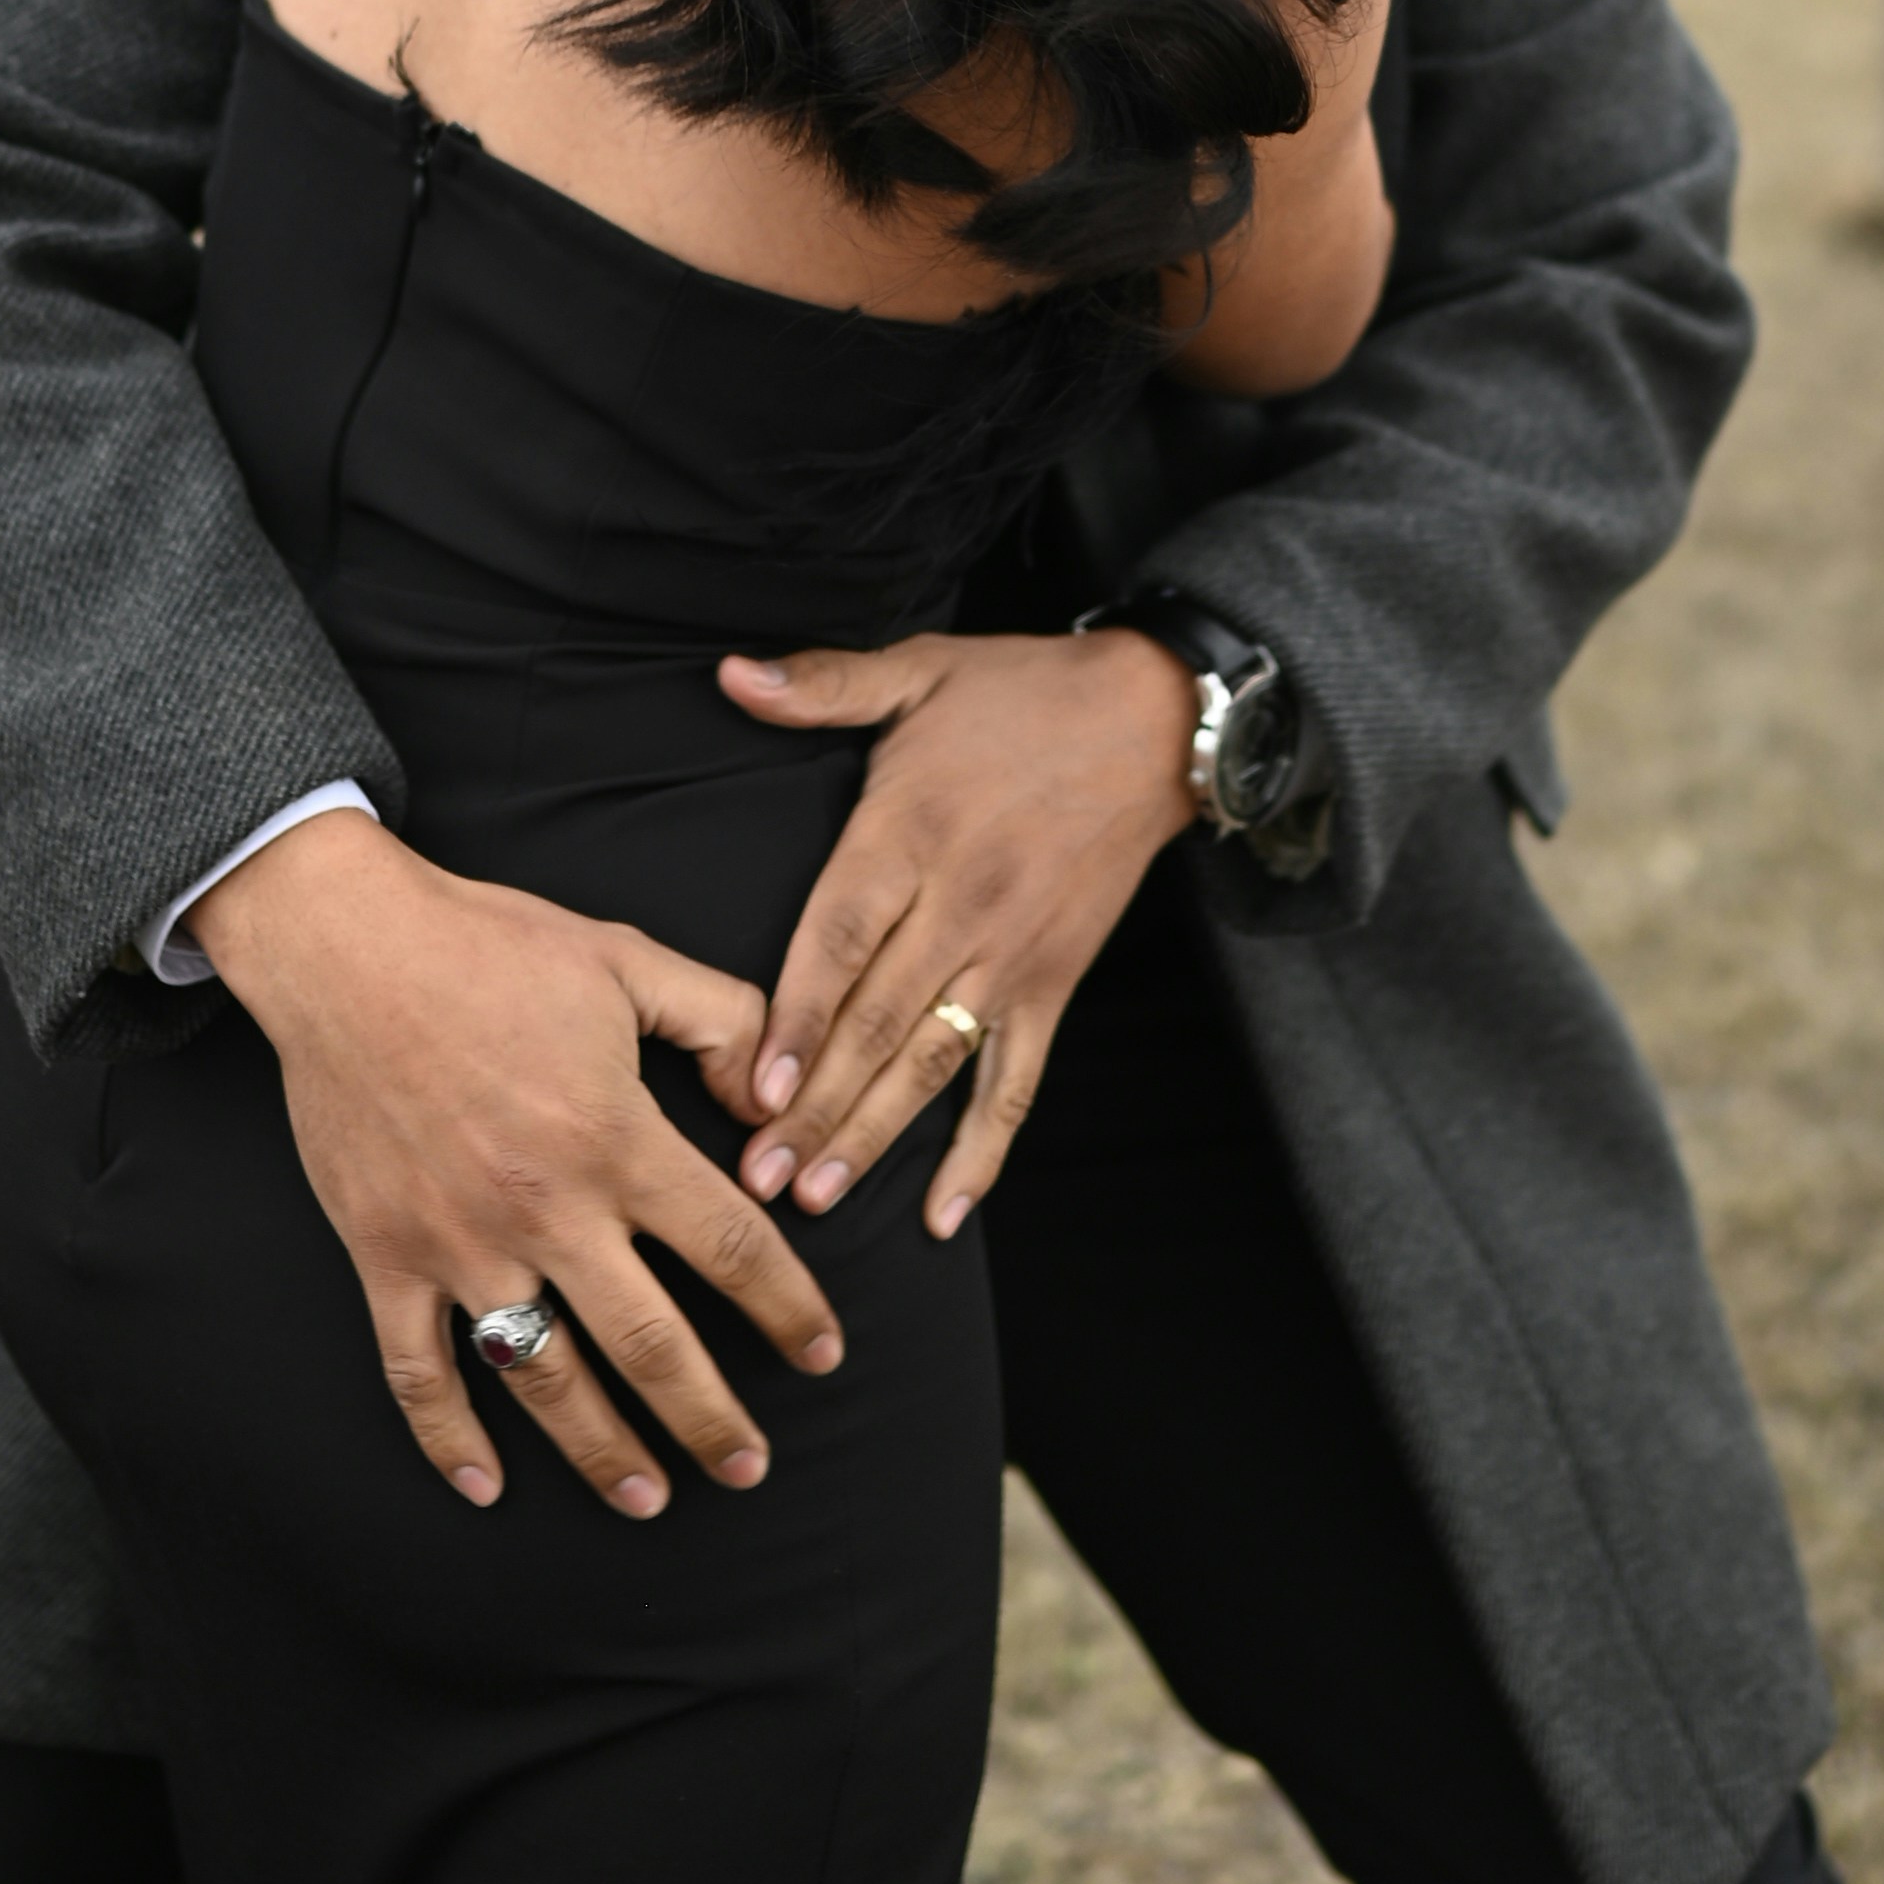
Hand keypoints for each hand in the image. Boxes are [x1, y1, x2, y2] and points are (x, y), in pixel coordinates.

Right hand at [193, 814, 842, 1517]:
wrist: (347, 949)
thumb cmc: (492, 947)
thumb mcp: (629, 960)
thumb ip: (723, 1021)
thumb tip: (774, 1100)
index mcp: (617, 1139)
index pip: (732, 1247)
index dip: (789, 1308)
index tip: (824, 1356)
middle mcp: (549, 1209)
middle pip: (653, 1345)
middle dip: (712, 1418)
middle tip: (750, 1469)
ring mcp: (462, 1244)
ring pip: (547, 1379)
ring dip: (603, 1452)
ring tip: (650, 1499)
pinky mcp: (386, 1257)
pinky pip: (419, 1371)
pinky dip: (449, 1439)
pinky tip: (486, 1487)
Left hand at [711, 629, 1195, 1240]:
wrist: (1154, 717)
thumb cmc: (1023, 693)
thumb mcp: (920, 669)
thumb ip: (823, 683)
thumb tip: (730, 674)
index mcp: (910, 831)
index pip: (841, 938)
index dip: (799, 1017)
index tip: (757, 1086)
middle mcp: (960, 906)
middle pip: (877, 1021)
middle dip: (816, 1105)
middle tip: (758, 1178)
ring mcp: (1012, 955)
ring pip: (934, 1063)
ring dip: (876, 1135)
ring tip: (820, 1199)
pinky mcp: (1055, 984)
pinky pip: (1016, 1081)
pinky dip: (983, 1151)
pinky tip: (945, 1213)